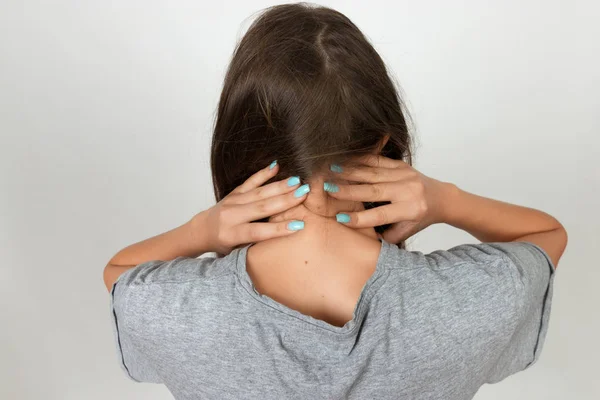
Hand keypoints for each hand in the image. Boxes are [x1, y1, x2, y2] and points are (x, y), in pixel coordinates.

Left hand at [194, 161, 309, 254]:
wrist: (202, 230)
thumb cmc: (223, 245)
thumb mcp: (235, 252)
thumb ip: (254, 245)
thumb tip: (281, 243)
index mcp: (231, 234)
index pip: (257, 231)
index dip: (278, 229)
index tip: (299, 225)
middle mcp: (231, 215)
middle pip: (261, 207)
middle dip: (284, 200)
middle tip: (304, 194)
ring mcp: (232, 201)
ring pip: (259, 192)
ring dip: (279, 186)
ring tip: (297, 181)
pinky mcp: (234, 192)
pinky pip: (250, 181)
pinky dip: (263, 174)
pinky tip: (276, 166)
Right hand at [325, 154, 454, 243]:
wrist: (441, 197)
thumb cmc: (420, 218)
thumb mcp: (406, 232)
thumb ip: (386, 237)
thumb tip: (361, 237)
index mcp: (411, 210)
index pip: (381, 215)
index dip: (360, 217)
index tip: (339, 218)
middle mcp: (408, 190)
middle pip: (374, 190)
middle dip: (349, 190)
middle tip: (328, 189)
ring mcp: (405, 174)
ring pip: (373, 173)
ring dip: (350, 172)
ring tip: (330, 171)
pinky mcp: (401, 164)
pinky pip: (377, 161)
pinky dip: (359, 160)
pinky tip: (344, 160)